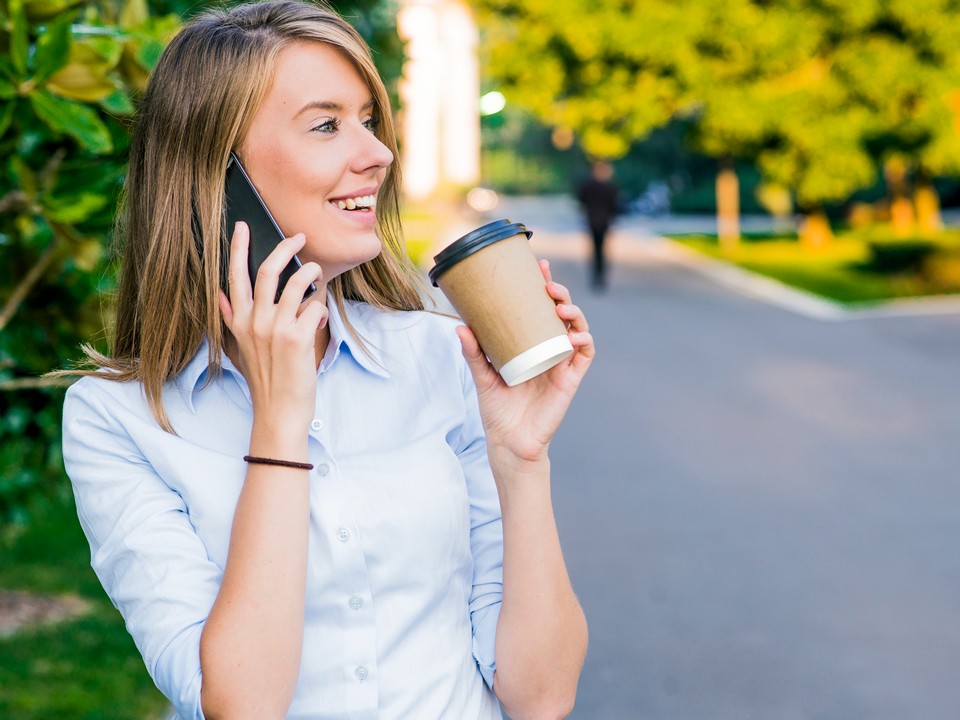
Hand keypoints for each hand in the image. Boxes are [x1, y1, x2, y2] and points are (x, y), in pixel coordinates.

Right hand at [218, 222, 326, 427]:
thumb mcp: (240, 348)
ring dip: (310, 273)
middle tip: (298, 237)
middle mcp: (253, 322)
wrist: (279, 411)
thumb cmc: (265, 380)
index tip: (243, 226)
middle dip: (284, 247)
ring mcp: (274, 329)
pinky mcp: (296, 338)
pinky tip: (318, 322)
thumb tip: (220, 295)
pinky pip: (314, 308)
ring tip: (317, 272)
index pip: (235, 277)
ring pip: (296, 283)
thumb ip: (231, 320)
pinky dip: (320, 310)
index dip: (238, 248)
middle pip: (267, 271)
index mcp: (239, 322)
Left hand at [457, 259, 594, 465]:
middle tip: (548, 285)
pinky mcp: (570, 380)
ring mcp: (561, 363)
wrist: (508, 441)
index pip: (540, 308)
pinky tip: (576, 336)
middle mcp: (548, 349)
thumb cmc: (497, 409)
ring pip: (577, 329)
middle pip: (561, 314)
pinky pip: (584, 356)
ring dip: (574, 314)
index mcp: (530, 343)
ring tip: (560, 308)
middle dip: (560, 294)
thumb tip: (460, 326)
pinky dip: (584, 342)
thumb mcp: (481, 375)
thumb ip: (473, 352)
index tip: (540, 267)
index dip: (544, 286)